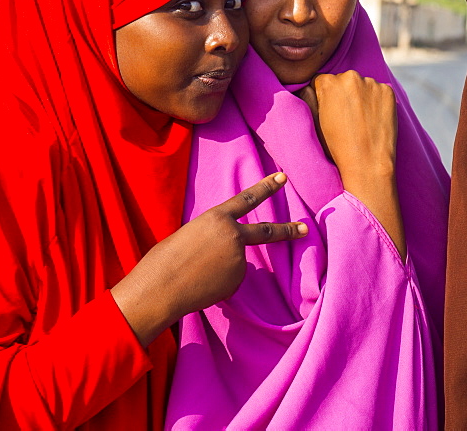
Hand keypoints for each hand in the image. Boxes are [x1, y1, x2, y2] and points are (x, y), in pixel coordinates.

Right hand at [112, 173, 306, 345]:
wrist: (161, 287)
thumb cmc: (164, 260)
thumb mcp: (189, 235)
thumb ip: (212, 236)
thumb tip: (222, 251)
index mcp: (217, 217)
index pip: (248, 198)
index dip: (267, 187)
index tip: (282, 178)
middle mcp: (233, 235)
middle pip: (266, 231)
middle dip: (288, 230)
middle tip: (305, 228)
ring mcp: (238, 259)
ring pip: (236, 263)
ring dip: (221, 269)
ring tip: (197, 272)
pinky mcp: (237, 280)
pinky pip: (230, 280)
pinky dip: (219, 283)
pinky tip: (202, 284)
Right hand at [298, 72, 404, 258]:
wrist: (367, 163)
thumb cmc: (337, 146)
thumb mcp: (314, 122)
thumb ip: (309, 98)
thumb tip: (310, 87)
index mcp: (328, 82)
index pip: (322, 81)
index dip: (325, 98)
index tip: (330, 112)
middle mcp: (350, 77)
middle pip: (343, 81)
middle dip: (343, 95)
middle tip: (346, 118)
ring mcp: (372, 83)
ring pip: (362, 86)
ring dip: (360, 97)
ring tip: (361, 120)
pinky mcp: (388, 91)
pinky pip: (378, 92)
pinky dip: (376, 101)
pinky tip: (373, 119)